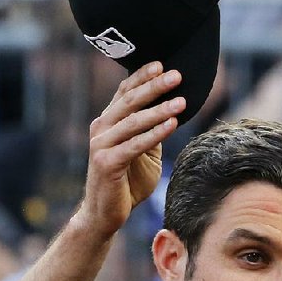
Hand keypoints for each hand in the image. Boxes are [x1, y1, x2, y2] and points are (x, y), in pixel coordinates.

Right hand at [79, 61, 184, 237]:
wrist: (104, 215)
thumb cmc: (126, 184)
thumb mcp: (142, 153)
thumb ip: (150, 132)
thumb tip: (171, 112)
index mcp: (107, 123)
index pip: (124, 92)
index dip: (142, 77)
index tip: (162, 65)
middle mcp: (100, 129)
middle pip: (129, 101)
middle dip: (154, 87)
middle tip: (177, 75)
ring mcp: (101, 145)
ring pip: (133, 121)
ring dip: (159, 109)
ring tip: (181, 101)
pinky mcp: (107, 163)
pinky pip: (135, 144)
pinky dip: (154, 133)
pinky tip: (172, 124)